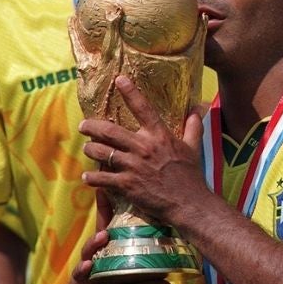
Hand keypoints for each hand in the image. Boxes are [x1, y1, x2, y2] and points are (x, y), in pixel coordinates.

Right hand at [60, 192, 171, 283]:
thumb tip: (171, 281)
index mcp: (111, 255)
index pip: (113, 228)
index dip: (114, 210)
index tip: (119, 189)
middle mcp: (98, 257)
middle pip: (100, 230)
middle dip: (102, 211)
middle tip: (104, 192)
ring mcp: (86, 268)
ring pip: (89, 249)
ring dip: (95, 241)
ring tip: (103, 235)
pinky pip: (80, 273)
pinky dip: (84, 268)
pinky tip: (87, 265)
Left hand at [80, 75, 211, 228]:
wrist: (188, 203)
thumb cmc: (191, 175)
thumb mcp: (194, 147)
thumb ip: (193, 127)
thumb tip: (198, 108)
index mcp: (159, 136)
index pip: (143, 108)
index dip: (130, 92)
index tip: (119, 80)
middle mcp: (144, 147)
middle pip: (110, 130)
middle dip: (92, 126)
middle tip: (84, 125)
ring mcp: (133, 166)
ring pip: (102, 152)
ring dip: (90, 149)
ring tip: (87, 148)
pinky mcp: (127, 184)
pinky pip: (102, 177)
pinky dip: (92, 177)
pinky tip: (87, 177)